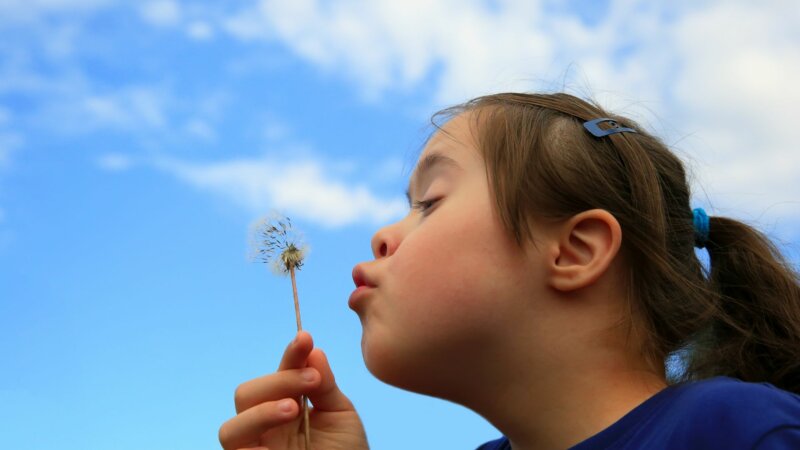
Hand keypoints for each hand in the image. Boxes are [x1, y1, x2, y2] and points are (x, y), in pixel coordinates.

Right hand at [219, 331, 368, 449]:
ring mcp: (255, 448)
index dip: (290, 355)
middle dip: (278, 382)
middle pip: (246, 394)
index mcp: (285, 405)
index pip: (280, 374)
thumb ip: (326, 386)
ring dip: (261, 413)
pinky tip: (279, 441)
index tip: (306, 338)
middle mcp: (264, 426)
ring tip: (293, 409)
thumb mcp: (341, 416)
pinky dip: (254, 446)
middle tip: (312, 382)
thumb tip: (313, 350)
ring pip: (231, 428)